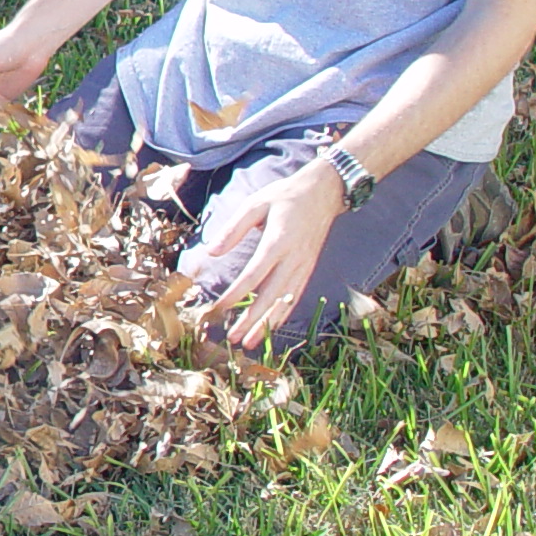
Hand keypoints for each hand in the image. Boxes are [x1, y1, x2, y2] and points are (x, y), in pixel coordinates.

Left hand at [186, 158, 345, 348]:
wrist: (324, 193)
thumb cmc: (285, 196)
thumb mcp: (256, 203)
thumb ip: (234, 228)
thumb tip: (212, 251)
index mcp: (279, 241)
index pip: (255, 275)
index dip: (236, 294)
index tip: (219, 309)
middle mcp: (293, 259)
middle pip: (271, 296)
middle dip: (252, 320)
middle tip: (234, 339)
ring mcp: (303, 266)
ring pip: (285, 302)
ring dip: (267, 324)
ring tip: (250, 343)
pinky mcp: (308, 269)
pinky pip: (295, 297)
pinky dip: (282, 315)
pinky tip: (270, 328)